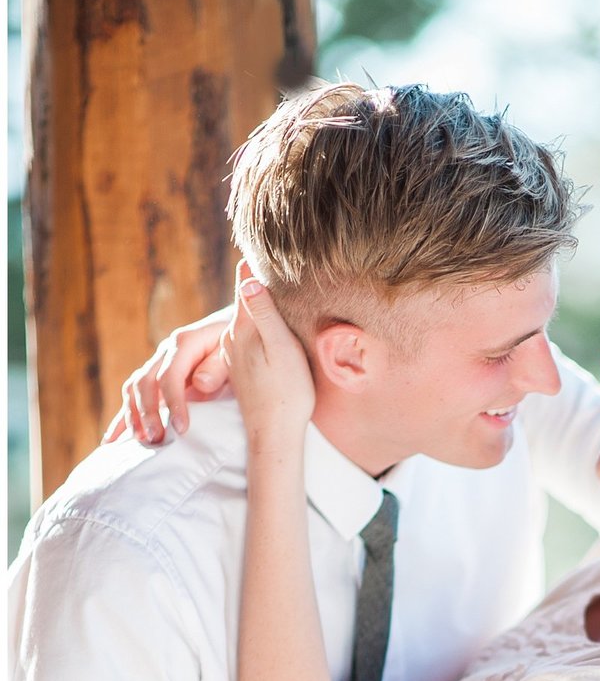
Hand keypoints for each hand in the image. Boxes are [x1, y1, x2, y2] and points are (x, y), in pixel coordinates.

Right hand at [102, 305, 234, 444]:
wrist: (237, 329)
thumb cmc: (240, 343)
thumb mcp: (234, 350)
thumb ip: (219, 366)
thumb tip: (200, 384)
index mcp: (184, 343)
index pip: (170, 376)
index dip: (174, 404)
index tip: (182, 429)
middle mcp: (165, 352)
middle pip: (145, 383)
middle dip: (148, 413)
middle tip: (157, 439)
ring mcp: (158, 363)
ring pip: (134, 389)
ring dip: (134, 416)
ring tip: (141, 441)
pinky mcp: (156, 377)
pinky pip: (133, 396)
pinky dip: (123, 417)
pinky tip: (112, 440)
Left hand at [223, 265, 315, 440]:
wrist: (275, 435)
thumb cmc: (286, 394)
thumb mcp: (281, 349)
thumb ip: (265, 313)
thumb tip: (249, 276)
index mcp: (243, 327)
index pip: (246, 283)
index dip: (256, 265)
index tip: (267, 245)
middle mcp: (233, 337)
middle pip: (244, 298)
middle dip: (255, 281)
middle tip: (270, 256)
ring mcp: (234, 353)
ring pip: (245, 318)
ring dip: (256, 304)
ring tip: (268, 283)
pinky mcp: (241, 368)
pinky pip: (248, 336)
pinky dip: (257, 325)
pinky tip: (268, 326)